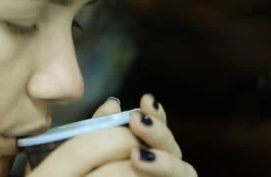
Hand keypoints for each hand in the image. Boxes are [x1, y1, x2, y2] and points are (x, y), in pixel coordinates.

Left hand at [28, 94, 196, 176]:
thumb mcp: (85, 166)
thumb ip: (99, 137)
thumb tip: (112, 103)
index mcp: (146, 161)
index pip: (157, 135)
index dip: (157, 117)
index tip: (146, 102)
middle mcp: (163, 175)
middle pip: (173, 149)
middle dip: (159, 132)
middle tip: (138, 121)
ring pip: (185, 172)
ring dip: (164, 161)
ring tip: (138, 157)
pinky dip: (167, 176)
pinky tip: (143, 168)